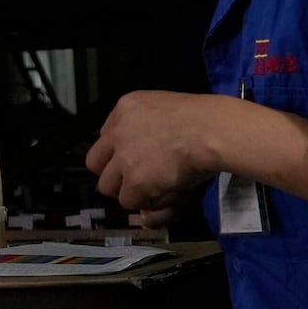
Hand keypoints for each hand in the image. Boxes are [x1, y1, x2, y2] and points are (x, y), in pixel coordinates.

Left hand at [86, 90, 240, 214]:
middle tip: (136, 180)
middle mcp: (118, 131)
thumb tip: (141, 157)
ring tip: (154, 188)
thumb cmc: (203, 119)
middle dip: (113, 175)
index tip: (135, 161)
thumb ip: (147, 127)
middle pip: (95, 164)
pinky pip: (130, 201)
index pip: (105, 137)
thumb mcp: (166, 110)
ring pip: (109, 186)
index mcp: (125, 107)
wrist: (212, 131)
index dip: (119, 153)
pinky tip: (165, 192)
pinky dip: (147, 201)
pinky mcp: (135, 181)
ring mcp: (124, 157)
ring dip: (129, 190)